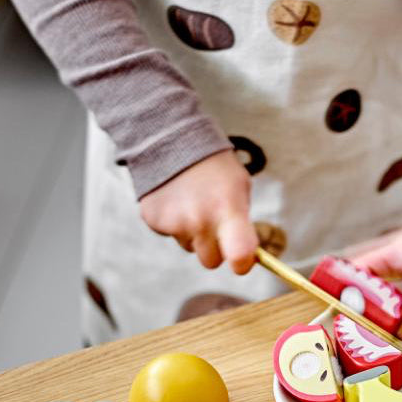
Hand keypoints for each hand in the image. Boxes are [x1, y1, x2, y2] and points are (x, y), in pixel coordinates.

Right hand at [139, 150, 257, 274]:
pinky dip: (173, 223)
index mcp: (227, 210)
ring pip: (190, 248)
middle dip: (215, 248)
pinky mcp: (153, 220)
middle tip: (214, 223)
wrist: (170, 137)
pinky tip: (176, 201)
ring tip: (193, 203)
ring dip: (193, 234)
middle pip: (211, 261)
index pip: (239, 256)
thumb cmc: (214, 166)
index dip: (242, 263)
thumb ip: (243, 222)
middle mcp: (200, 220)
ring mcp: (174, 222)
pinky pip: (170, 235)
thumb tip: (247, 255)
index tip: (242, 260)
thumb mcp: (239, 187)